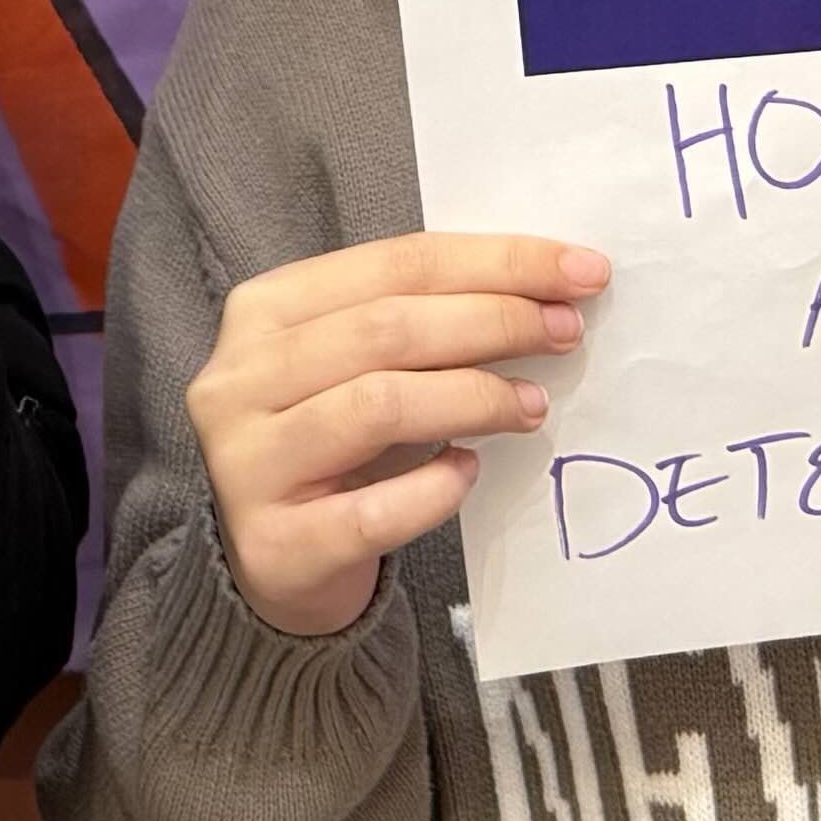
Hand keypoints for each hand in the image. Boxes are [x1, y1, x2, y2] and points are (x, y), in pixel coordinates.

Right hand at [185, 233, 611, 636]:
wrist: (272, 559)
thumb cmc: (335, 446)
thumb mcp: (359, 366)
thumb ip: (424, 322)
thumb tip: (548, 293)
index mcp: (265, 310)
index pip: (395, 264)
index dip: (497, 261)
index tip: (580, 270)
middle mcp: (240, 378)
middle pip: (386, 328)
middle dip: (495, 321)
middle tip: (567, 332)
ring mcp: (248, 463)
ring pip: (378, 405)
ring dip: (474, 397)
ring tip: (532, 406)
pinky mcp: (275, 544)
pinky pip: (372, 512)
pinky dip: (434, 489)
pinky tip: (468, 472)